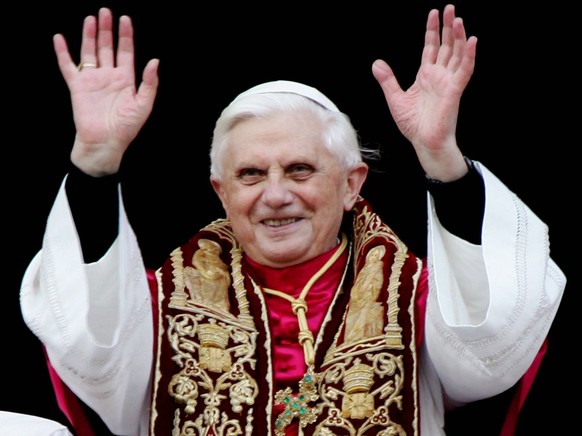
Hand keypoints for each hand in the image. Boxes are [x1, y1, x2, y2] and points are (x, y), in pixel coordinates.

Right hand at [53, 7, 158, 175]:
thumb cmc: (126, 128)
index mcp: (126, 80)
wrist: (105, 143)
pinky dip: (63, 52)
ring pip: (90, 52)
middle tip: (106, 11)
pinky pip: (68, 66)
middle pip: (107, 47)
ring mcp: (92, 80)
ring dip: (89, 35)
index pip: (126, 52)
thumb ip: (149, 83)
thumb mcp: (144, 105)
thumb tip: (155, 61)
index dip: (125, 36)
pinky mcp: (77, 87)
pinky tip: (60, 38)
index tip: (125, 19)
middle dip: (107, 30)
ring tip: (91, 18)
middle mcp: (108, 76)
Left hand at [372, 4, 475, 180]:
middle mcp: (439, 76)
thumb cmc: (413, 125)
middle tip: (450, 7)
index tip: (433, 13)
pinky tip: (472, 41)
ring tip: (458, 19)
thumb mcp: (395, 99)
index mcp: (426, 76)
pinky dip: (469, 56)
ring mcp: (448, 82)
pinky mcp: (455, 91)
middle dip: (448, 27)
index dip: (432, 30)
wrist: (424, 143)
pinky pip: (465, 71)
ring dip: (459, 37)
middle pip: (446, 46)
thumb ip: (388, 80)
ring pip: (457, 54)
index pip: (431, 47)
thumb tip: (376, 63)